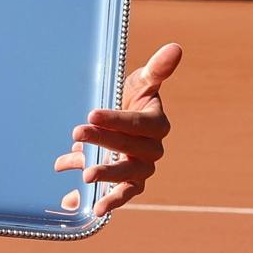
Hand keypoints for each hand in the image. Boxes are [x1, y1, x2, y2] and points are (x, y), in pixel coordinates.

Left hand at [57, 42, 181, 215]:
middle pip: (130, 150)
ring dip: (107, 178)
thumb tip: (176, 47)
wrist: (120, 123)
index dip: (117, 119)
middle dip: (103, 142)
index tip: (91, 113)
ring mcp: (141, 171)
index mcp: (157, 125)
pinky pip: (120, 196)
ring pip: (128, 178)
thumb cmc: (131, 99)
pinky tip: (77, 204)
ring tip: (83, 177)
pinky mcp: (129, 186)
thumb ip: (157, 69)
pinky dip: (103, 203)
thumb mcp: (141, 81)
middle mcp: (152, 151)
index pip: (138, 123)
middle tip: (76, 133)